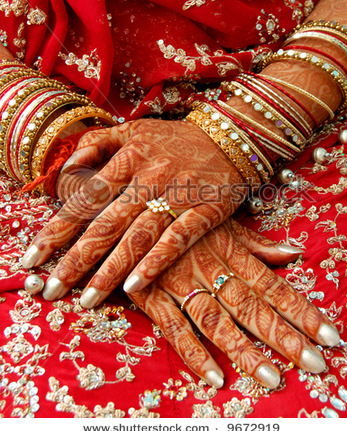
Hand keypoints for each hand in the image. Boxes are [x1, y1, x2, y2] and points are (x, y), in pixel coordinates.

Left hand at [22, 118, 244, 303]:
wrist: (230, 138)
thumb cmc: (175, 140)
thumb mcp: (134, 131)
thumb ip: (97, 144)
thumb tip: (65, 170)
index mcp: (130, 155)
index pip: (85, 197)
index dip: (57, 229)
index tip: (32, 257)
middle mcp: (151, 176)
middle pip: (106, 223)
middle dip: (76, 259)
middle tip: (51, 289)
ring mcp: (179, 194)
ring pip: (139, 237)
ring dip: (111, 270)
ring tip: (87, 299)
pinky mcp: (205, 210)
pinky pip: (177, 240)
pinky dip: (155, 263)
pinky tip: (133, 286)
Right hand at [128, 218, 339, 388]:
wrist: (132, 210)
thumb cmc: (182, 216)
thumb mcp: (222, 224)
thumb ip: (257, 244)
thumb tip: (294, 253)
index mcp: (231, 252)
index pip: (273, 286)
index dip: (301, 311)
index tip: (328, 335)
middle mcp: (211, 270)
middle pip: (252, 307)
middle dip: (284, 336)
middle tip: (314, 363)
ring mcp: (182, 284)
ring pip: (218, 321)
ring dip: (244, 350)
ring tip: (272, 378)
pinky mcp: (153, 296)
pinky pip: (175, 328)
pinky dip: (194, 353)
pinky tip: (215, 377)